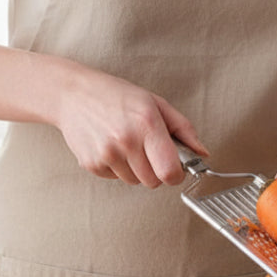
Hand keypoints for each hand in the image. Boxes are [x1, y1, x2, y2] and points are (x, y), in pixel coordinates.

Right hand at [53, 68, 206, 187]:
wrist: (74, 94)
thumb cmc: (117, 96)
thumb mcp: (156, 103)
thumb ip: (183, 129)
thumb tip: (202, 152)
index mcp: (147, 124)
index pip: (170, 171)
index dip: (177, 174)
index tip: (176, 167)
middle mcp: (126, 141)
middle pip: (154, 181)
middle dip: (156, 170)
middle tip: (149, 150)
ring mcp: (106, 155)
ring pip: (135, 181)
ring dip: (136, 169)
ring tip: (127, 143)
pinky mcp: (91, 165)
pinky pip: (116, 178)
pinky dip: (118, 167)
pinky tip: (111, 146)